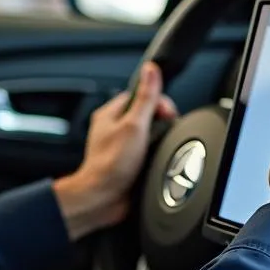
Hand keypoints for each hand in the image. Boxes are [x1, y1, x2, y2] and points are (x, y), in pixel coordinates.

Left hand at [54, 63, 177, 240]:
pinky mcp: (128, 163)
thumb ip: (146, 97)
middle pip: (147, 114)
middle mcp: (113, 129)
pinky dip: (154, 155)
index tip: (165, 114)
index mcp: (110, 114)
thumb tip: (151, 70)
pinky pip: (148, 152)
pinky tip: (153, 161)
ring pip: (149, 134)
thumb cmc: (111, 165)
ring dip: (157, 141)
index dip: (157, 102)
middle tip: (159, 134)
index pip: (140, 94)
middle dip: (159, 123)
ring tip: (155, 150)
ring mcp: (120, 146)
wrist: (104, 199)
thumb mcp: (134, 125)